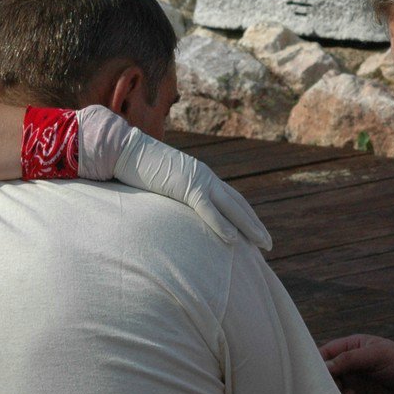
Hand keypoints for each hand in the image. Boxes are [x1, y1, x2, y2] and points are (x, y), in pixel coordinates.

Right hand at [78, 107, 269, 247]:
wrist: (125, 150)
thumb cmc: (139, 168)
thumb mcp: (163, 184)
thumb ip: (176, 194)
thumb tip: (177, 210)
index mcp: (201, 176)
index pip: (231, 198)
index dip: (246, 216)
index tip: (256, 232)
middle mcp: (205, 177)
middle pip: (238, 204)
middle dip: (255, 224)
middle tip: (268, 244)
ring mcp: (197, 181)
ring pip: (231, 207)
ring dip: (248, 227)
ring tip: (261, 244)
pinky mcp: (185, 187)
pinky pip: (207, 209)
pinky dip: (222, 224)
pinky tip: (233, 240)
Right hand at [320, 334, 393, 393]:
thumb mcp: (377, 354)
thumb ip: (350, 358)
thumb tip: (324, 367)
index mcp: (351, 348)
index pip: (325, 353)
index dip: (315, 360)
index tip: (308, 370)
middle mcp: (348, 367)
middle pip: (324, 374)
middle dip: (321, 380)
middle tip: (324, 386)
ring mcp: (352, 385)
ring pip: (330, 391)